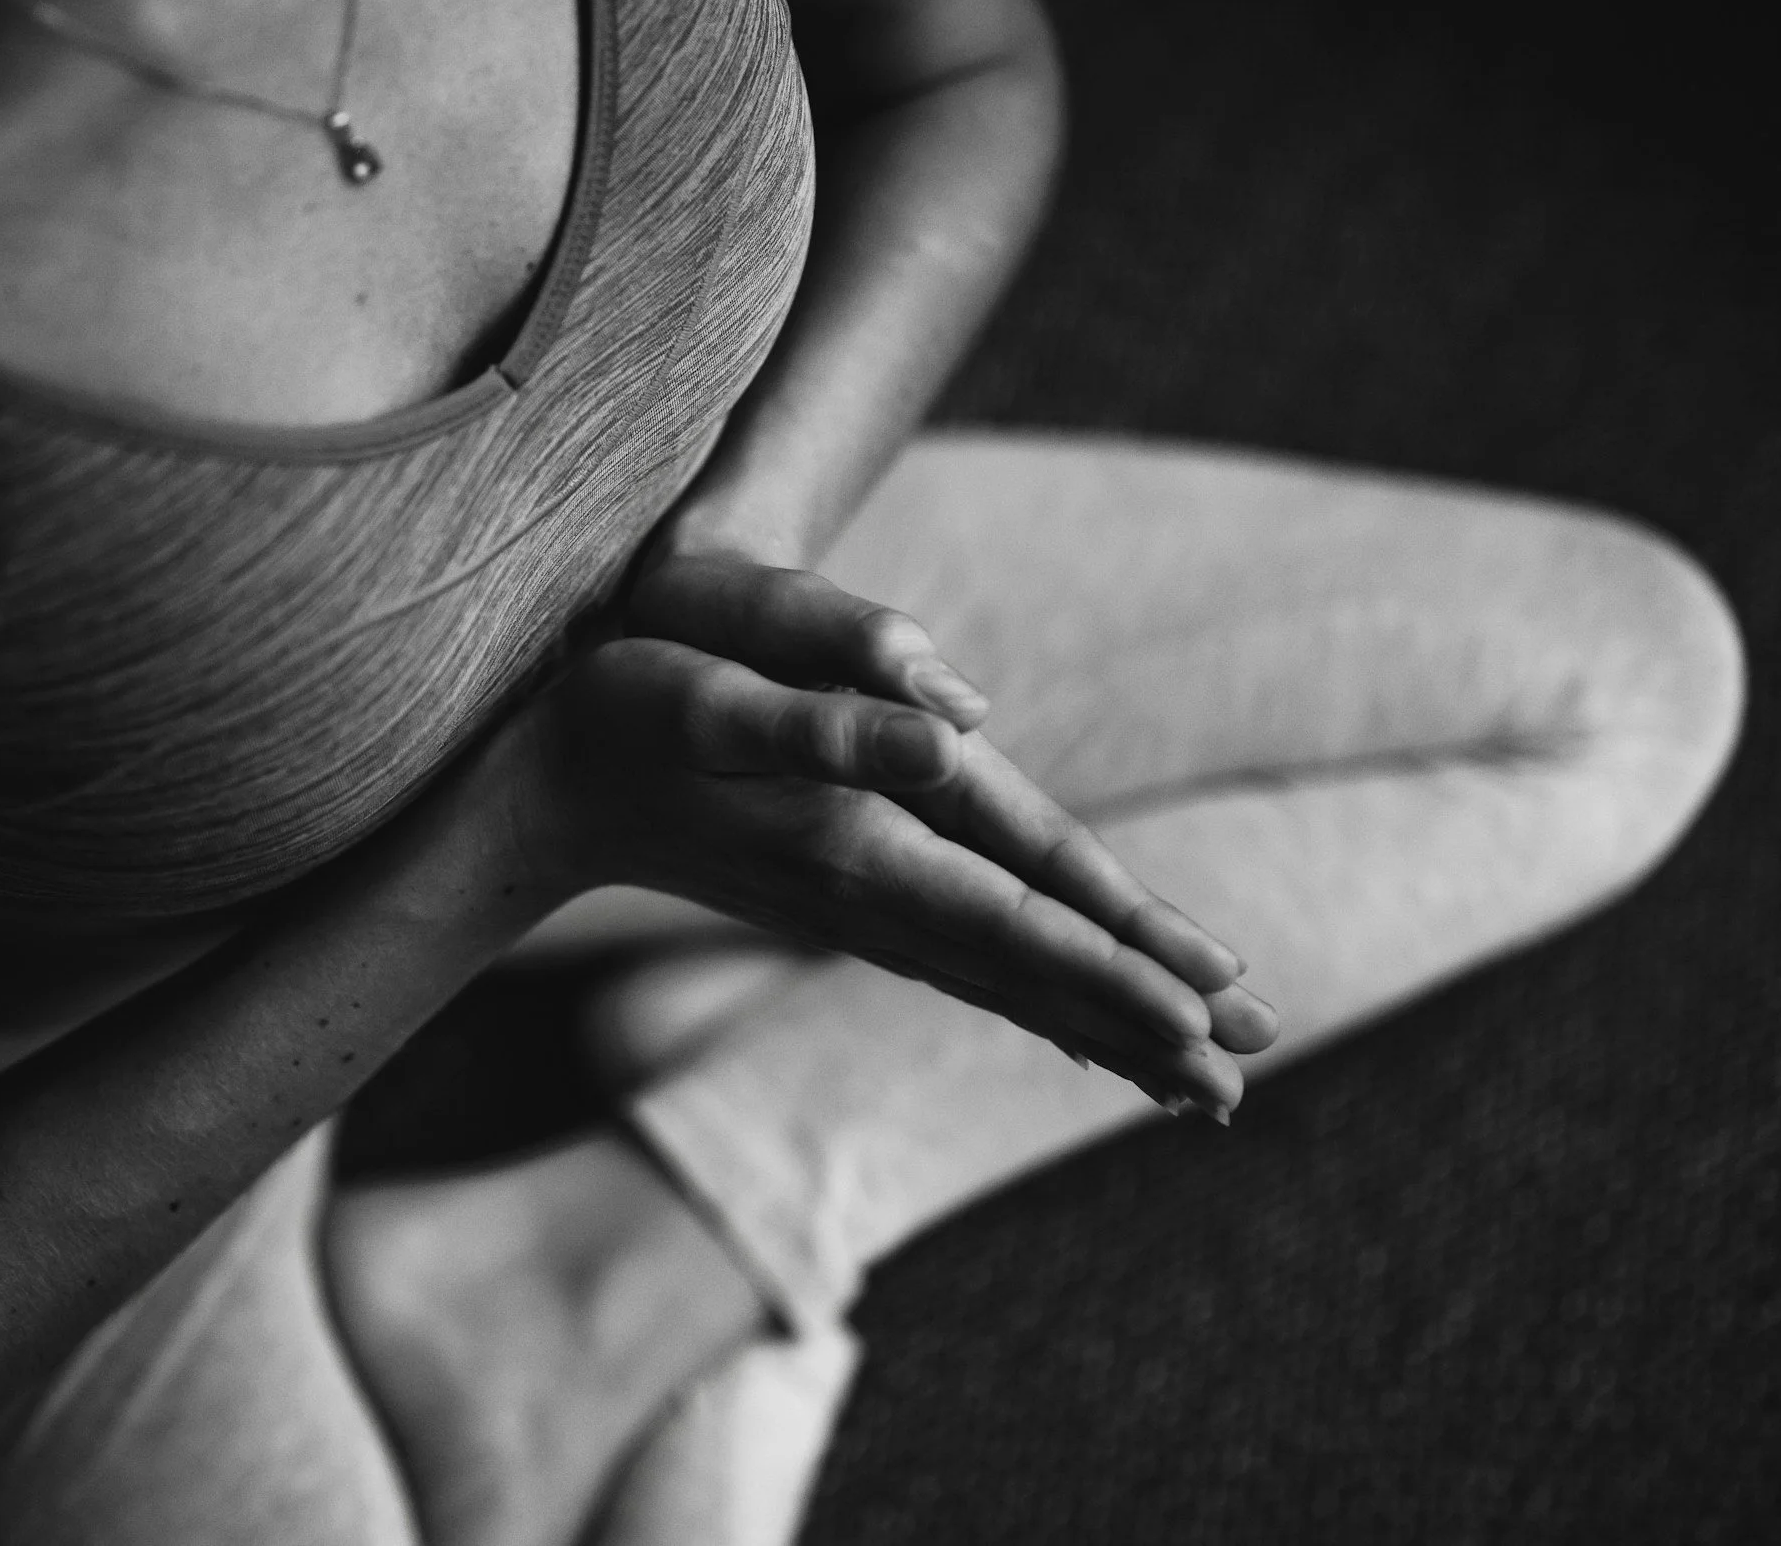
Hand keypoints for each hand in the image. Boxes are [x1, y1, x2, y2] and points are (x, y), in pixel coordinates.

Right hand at [507, 596, 1274, 1117]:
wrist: (540, 786)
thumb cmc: (623, 712)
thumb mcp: (710, 693)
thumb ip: (829, 724)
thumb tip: (956, 737)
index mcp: (856, 846)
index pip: (1012, 919)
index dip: (1111, 962)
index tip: (1204, 1016)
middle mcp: (866, 898)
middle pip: (1025, 975)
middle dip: (1136, 1026)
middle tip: (1240, 1086)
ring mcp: (854, 912)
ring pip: (1001, 987)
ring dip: (1097, 1033)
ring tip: (1193, 1088)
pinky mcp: (844, 905)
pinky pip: (964, 973)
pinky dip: (1034, 1009)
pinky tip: (1073, 1032)